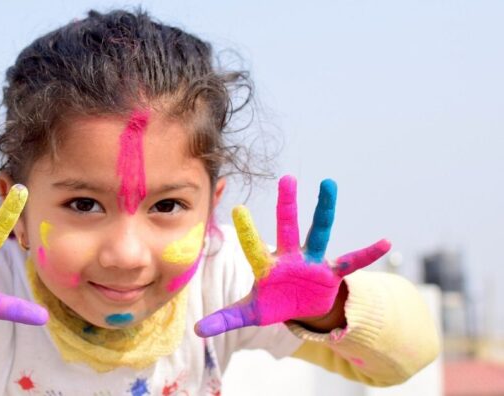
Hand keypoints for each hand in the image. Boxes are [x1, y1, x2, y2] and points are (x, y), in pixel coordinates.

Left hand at [195, 175, 389, 336]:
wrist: (302, 308)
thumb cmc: (274, 303)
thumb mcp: (250, 313)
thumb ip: (225, 318)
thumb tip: (196, 331)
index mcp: (267, 266)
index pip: (255, 247)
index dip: (248, 231)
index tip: (238, 209)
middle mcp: (290, 257)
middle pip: (287, 227)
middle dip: (287, 205)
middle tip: (286, 178)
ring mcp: (313, 262)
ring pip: (319, 232)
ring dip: (325, 210)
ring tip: (329, 184)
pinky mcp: (332, 272)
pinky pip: (352, 262)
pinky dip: (368, 254)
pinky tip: (385, 243)